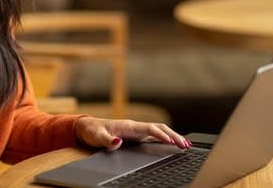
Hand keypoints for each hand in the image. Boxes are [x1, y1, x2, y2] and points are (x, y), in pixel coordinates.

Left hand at [74, 117, 191, 151]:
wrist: (86, 127)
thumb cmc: (92, 131)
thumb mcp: (97, 137)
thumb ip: (107, 140)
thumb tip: (118, 141)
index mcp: (128, 126)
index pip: (150, 129)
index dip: (161, 135)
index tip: (172, 143)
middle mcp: (135, 126)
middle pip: (159, 128)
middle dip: (174, 136)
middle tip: (186, 146)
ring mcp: (136, 130)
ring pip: (159, 131)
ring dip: (172, 136)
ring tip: (186, 145)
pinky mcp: (135, 135)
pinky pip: (154, 136)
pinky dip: (165, 139)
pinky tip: (172, 144)